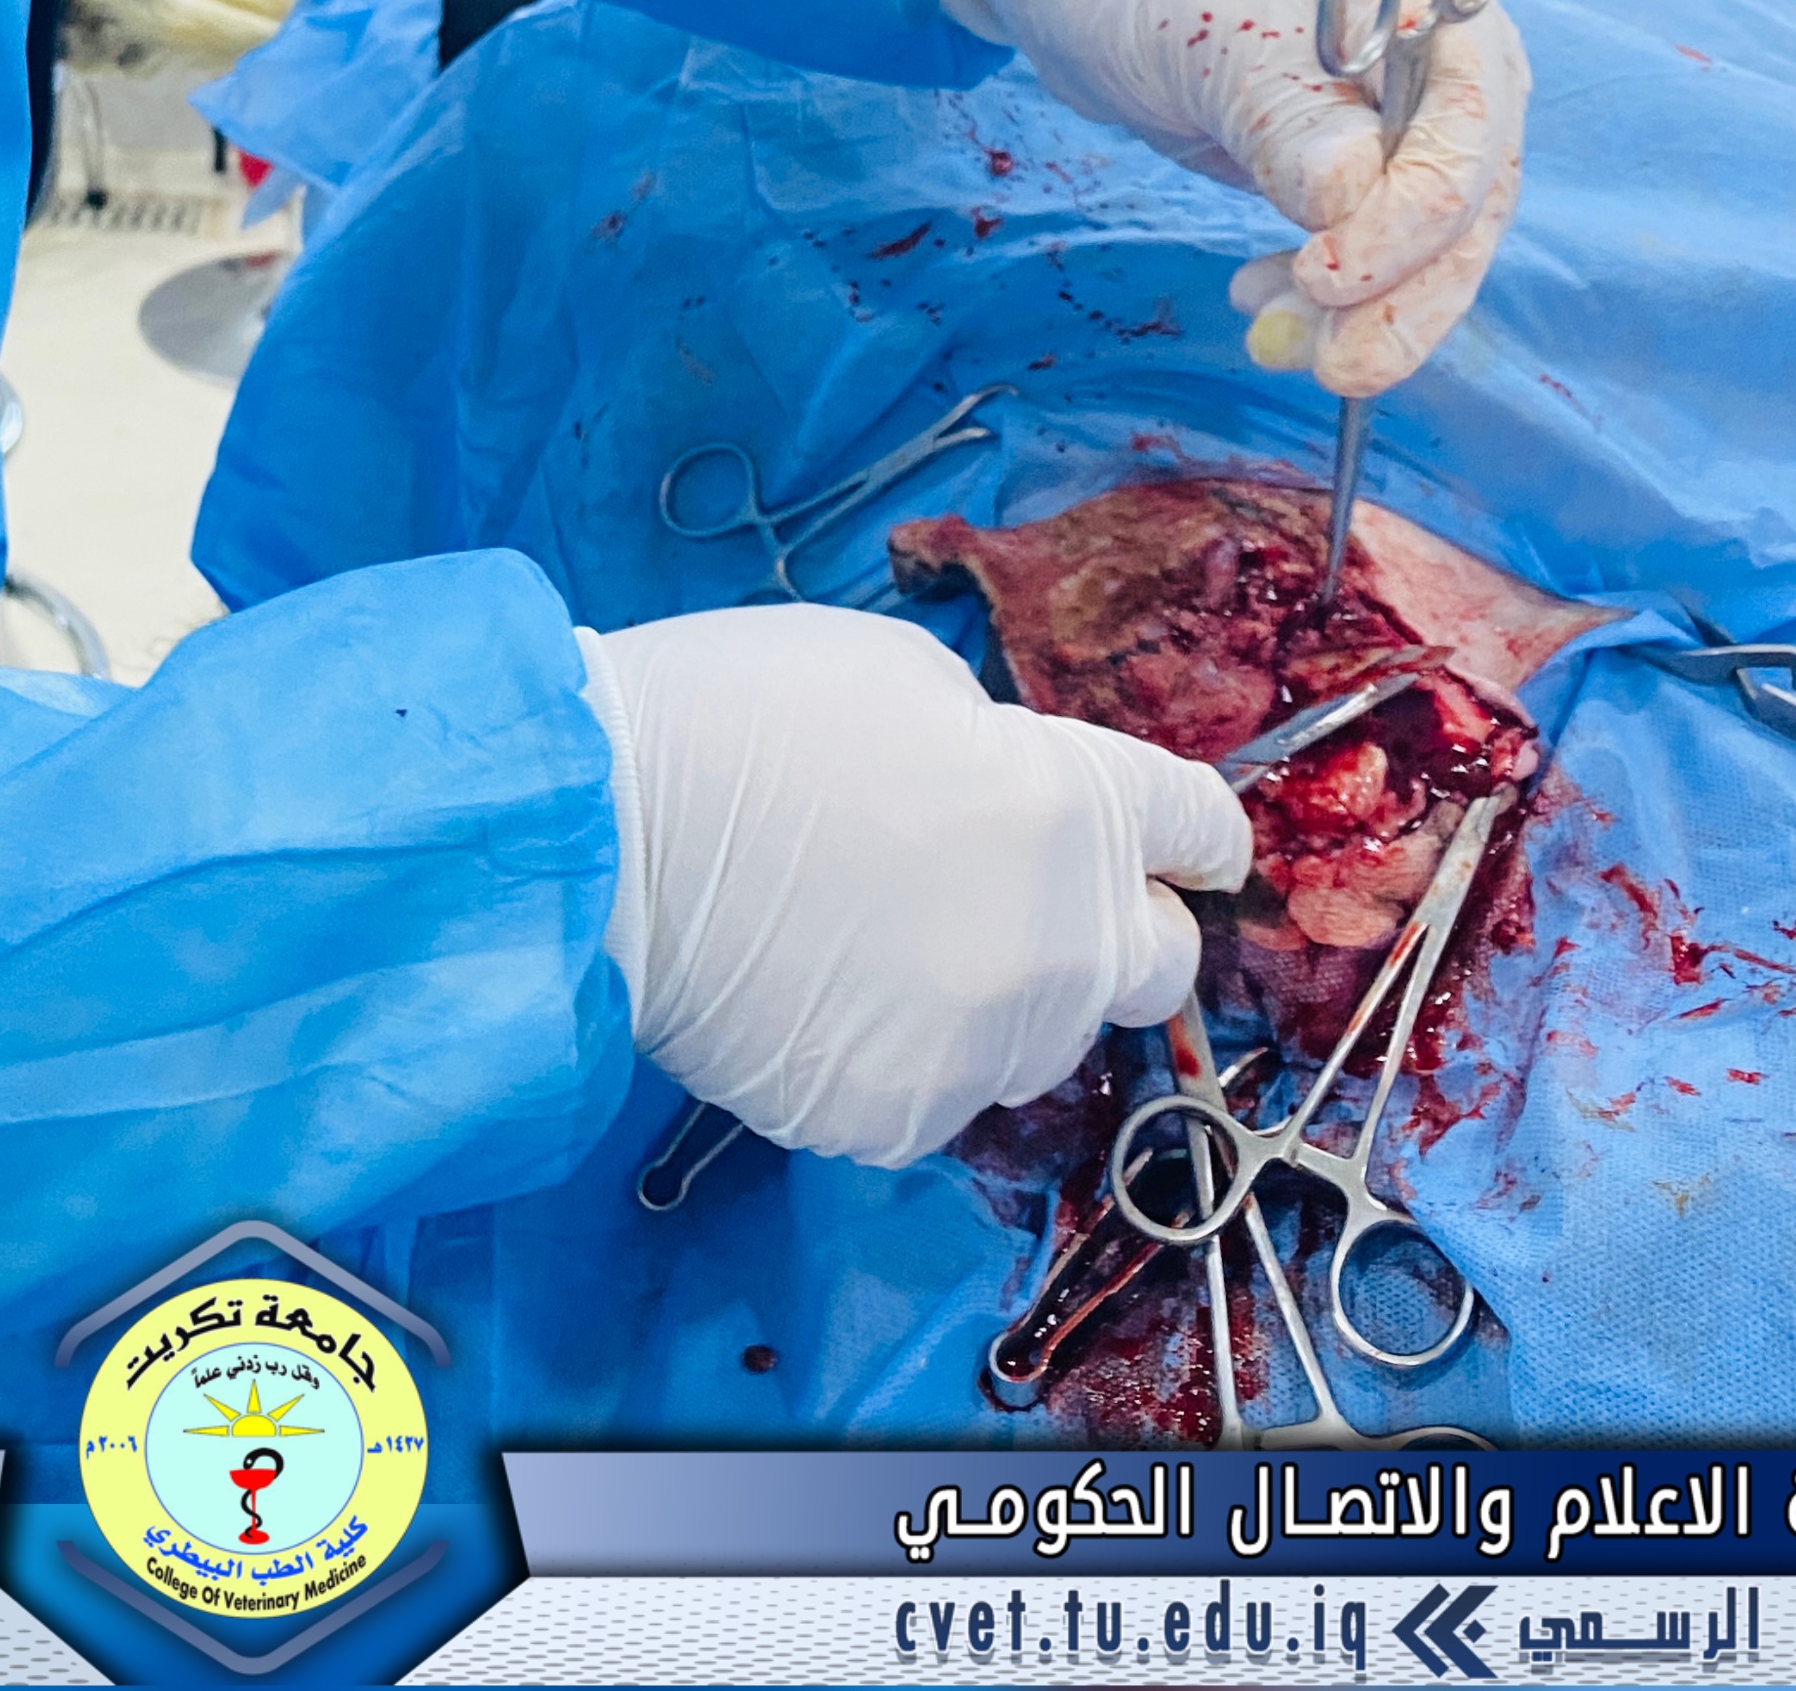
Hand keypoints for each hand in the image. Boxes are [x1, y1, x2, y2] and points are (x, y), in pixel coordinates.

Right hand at [578, 606, 1248, 1170]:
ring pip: (1044, 1040)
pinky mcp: (898, 1119)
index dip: (1187, 835)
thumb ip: (1003, 755)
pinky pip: (940, 1092)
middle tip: (1014, 899)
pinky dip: (900, 1054)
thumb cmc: (736, 717)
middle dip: (1113, 928)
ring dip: (1000, 997)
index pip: (1200, 831)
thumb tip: (1018, 811)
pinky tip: (820, 998)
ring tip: (883, 947)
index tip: (1174, 848)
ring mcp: (983, 1046)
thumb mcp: (904, 676)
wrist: (596, 837)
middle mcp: (1060, 943)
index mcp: (1074, 807)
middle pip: (1157, 965)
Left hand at [934, 0, 1530, 396]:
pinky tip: (1261, 303)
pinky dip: (1324, 289)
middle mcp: (1440, 49)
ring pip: (1426, 234)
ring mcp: (1392, 107)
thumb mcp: (1209, 25)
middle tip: (1333, 364)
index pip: (1470, 116)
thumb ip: (1287, 113)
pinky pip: (1363, 239)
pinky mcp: (1336, 157)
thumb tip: (1350, 203)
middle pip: (1468, 190)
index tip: (1330, 272)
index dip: (1416, 210)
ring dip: (1367, 307)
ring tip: (1277, 342)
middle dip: (1407, 289)